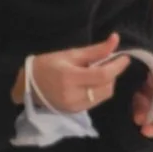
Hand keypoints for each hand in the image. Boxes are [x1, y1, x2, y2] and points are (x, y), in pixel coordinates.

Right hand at [17, 35, 131, 111]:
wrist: (27, 85)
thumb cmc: (47, 65)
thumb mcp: (70, 54)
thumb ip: (95, 50)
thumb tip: (116, 40)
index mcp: (70, 78)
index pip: (102, 75)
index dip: (117, 66)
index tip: (124, 58)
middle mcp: (73, 95)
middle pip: (106, 86)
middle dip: (112, 74)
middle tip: (107, 63)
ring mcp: (74, 106)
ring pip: (104, 95)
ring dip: (107, 83)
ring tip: (97, 73)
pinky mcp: (75, 112)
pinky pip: (96, 101)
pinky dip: (99, 91)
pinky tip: (91, 83)